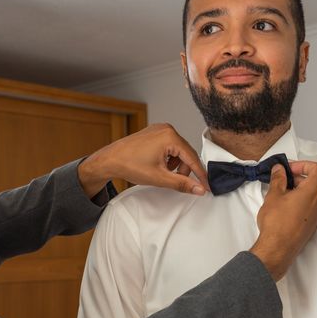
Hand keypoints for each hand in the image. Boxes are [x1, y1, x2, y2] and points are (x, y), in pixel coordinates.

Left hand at [78, 123, 208, 197]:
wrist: (110, 160)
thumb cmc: (129, 165)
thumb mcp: (159, 178)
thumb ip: (182, 183)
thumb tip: (199, 188)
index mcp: (169, 136)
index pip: (192, 157)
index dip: (200, 174)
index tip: (206, 186)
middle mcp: (167, 129)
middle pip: (187, 153)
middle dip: (185, 170)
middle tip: (178, 182)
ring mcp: (160, 129)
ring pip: (179, 151)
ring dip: (176, 165)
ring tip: (163, 173)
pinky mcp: (155, 132)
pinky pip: (170, 146)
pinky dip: (169, 158)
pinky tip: (159, 165)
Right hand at [250, 160, 316, 280]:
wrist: (278, 250)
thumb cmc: (276, 222)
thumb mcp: (274, 195)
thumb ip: (278, 179)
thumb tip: (280, 170)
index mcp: (312, 192)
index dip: (304, 165)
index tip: (289, 169)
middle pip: (313, 183)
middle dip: (296, 178)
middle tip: (279, 181)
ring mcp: (316, 217)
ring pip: (310, 197)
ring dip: (296, 191)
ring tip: (278, 197)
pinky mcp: (311, 226)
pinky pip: (307, 209)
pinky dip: (297, 203)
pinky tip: (282, 210)